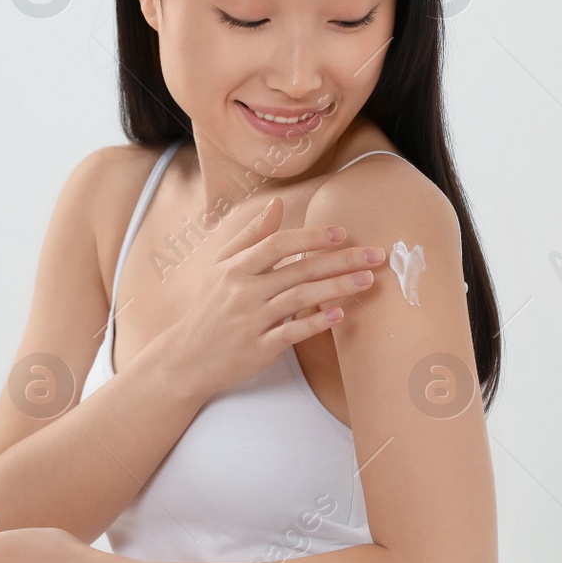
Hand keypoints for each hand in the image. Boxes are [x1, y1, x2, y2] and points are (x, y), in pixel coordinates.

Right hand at [163, 195, 384, 395]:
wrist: (187, 358)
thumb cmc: (208, 309)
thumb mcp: (221, 267)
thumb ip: (251, 236)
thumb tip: (278, 204)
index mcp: (236, 268)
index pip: (279, 244)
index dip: (312, 237)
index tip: (342, 233)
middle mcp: (244, 291)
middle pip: (300, 269)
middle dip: (341, 261)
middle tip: (375, 256)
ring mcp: (252, 320)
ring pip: (301, 298)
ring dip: (338, 288)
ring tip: (367, 281)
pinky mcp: (259, 347)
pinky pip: (293, 332)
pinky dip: (317, 323)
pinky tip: (340, 315)